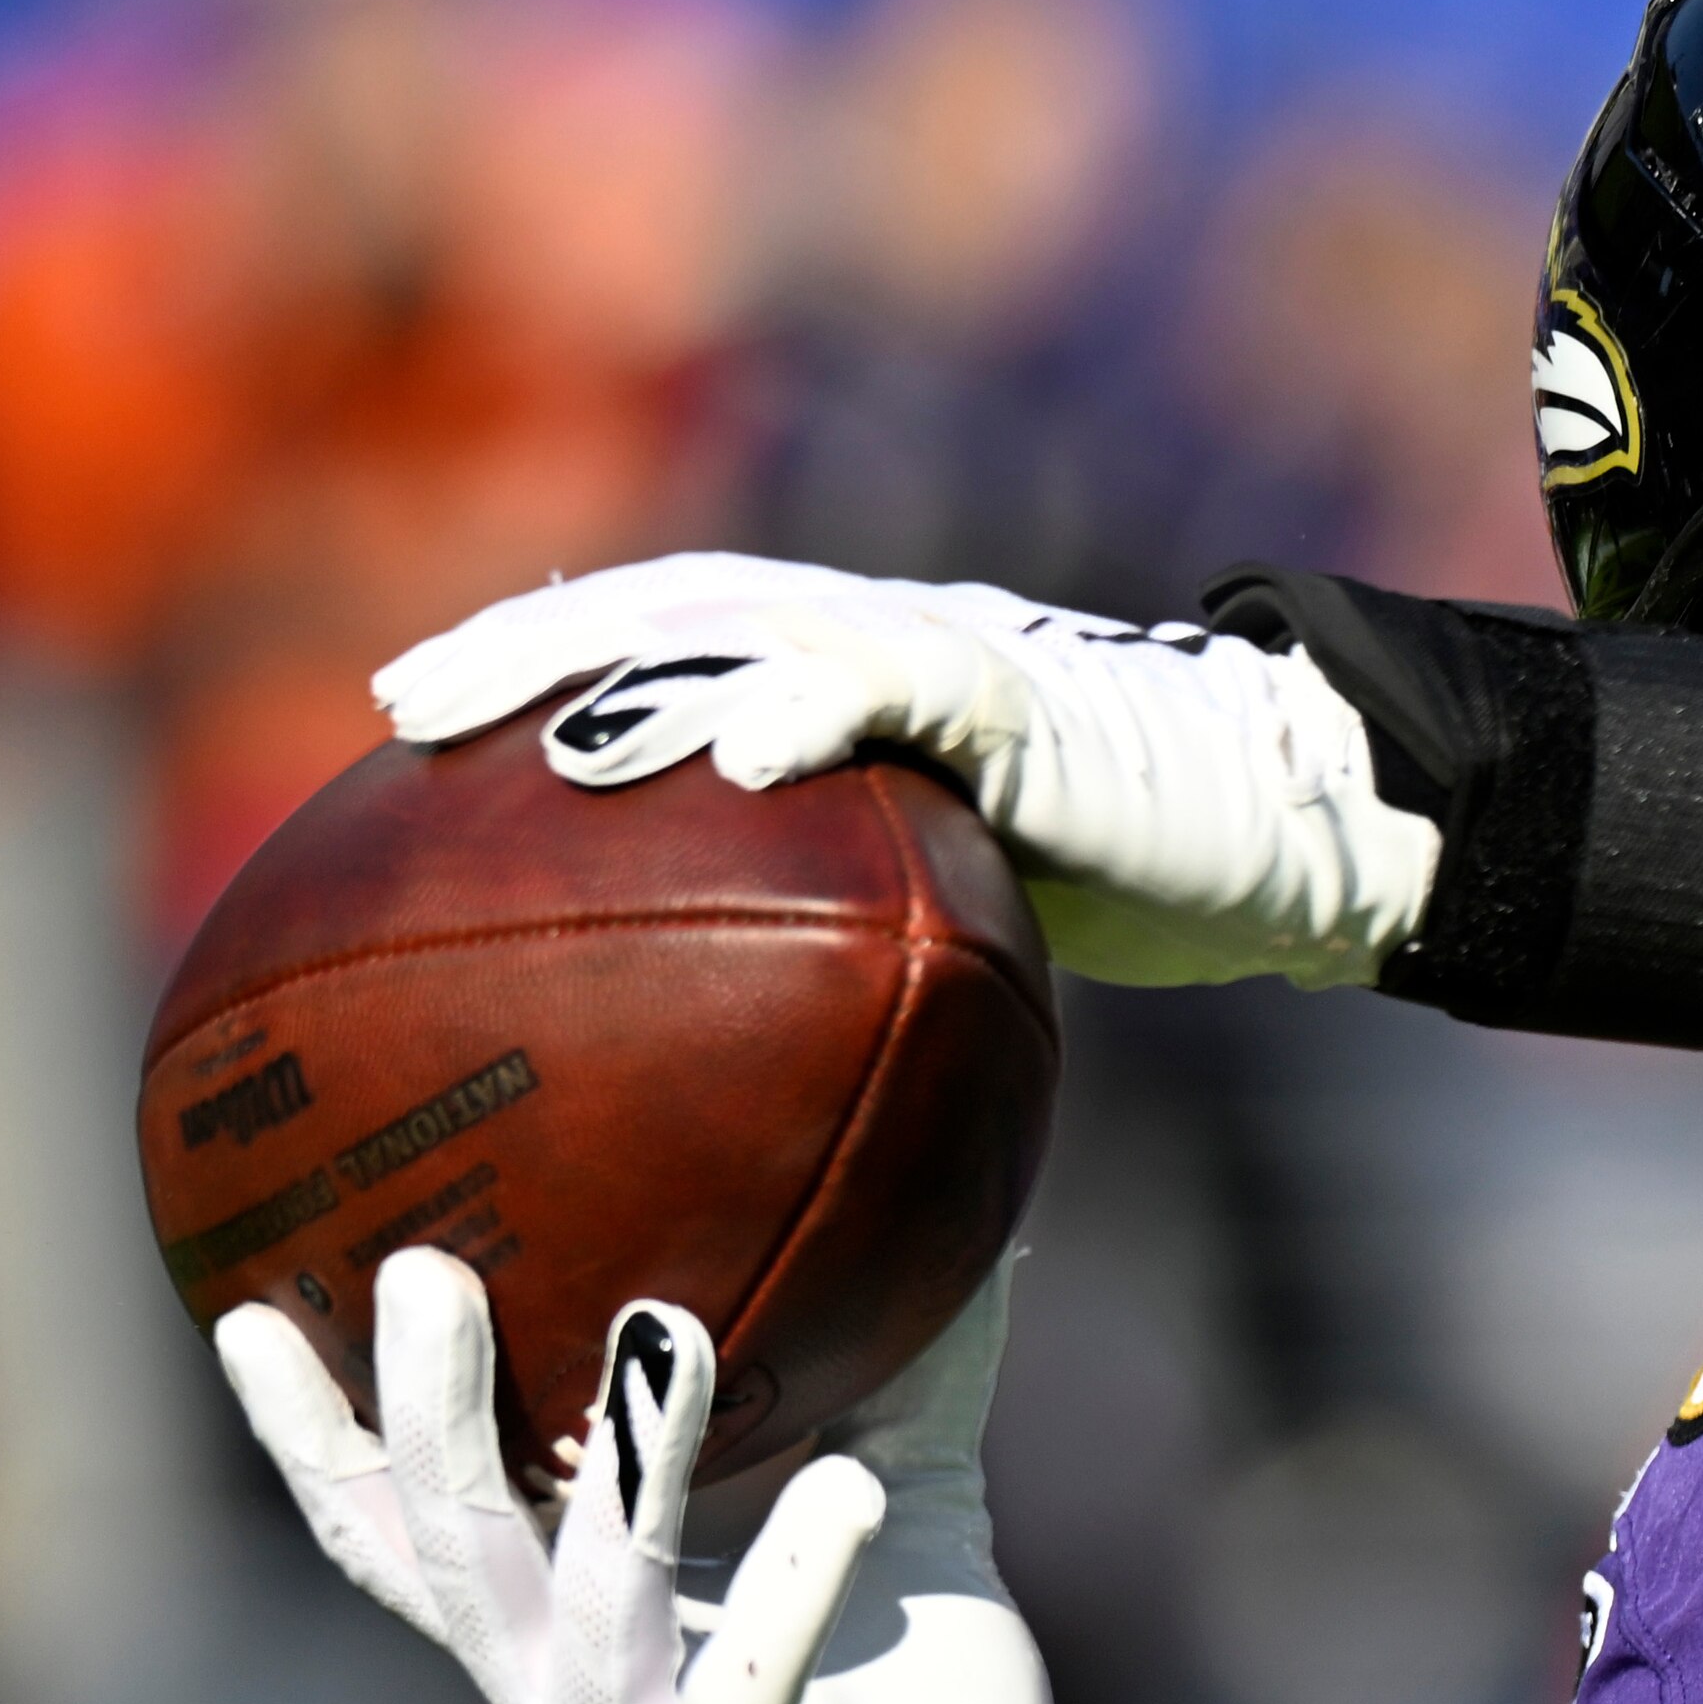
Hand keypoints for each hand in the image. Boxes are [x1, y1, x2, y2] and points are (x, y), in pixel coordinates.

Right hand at [218, 1251, 1352, 1703]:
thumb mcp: (901, 1507)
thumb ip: (900, 1375)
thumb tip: (960, 1211)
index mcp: (557, 1637)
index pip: (399, 1526)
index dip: (311, 1428)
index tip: (243, 1295)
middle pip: (447, 1547)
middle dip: (421, 1410)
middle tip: (418, 1265)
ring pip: (583, 1605)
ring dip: (622, 1464)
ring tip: (663, 1323)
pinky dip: (794, 1594)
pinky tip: (845, 1487)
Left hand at [370, 552, 1445, 992]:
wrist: (1296, 829)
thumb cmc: (1148, 885)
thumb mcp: (971, 919)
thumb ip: (859, 948)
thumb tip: (745, 1098)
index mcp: (848, 683)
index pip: (659, 640)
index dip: (533, 664)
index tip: (411, 726)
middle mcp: (879, 640)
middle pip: (667, 605)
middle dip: (532, 645)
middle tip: (406, 709)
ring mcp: (948, 653)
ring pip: (760, 616)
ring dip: (640, 667)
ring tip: (544, 734)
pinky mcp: (1025, 692)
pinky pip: (901, 680)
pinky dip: (813, 704)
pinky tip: (735, 750)